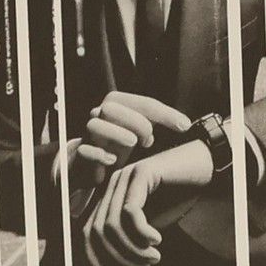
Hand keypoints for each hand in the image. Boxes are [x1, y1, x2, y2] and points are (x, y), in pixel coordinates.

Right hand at [69, 91, 190, 184]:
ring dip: (116, 133)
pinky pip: (84, 150)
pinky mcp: (80, 155)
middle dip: (136, 120)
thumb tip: (185, 124)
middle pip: (112, 106)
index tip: (184, 126)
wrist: (90, 163)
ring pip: (94, 125)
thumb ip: (160, 123)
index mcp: (118, 105)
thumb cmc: (120, 143)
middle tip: (151, 138)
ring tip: (134, 144)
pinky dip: (98, 154)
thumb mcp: (140, 129)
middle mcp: (100, 115)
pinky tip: (113, 161)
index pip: (142, 102)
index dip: (165, 113)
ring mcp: (88, 135)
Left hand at [81, 136, 215, 265]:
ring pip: (113, 224)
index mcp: (111, 195)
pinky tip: (157, 239)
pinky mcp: (141, 172)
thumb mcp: (151, 223)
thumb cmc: (179, 195)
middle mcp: (113, 184)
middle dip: (118, 256)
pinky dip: (142, 232)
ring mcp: (125, 176)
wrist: (204, 165)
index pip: (88, 229)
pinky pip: (130, 211)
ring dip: (133, 248)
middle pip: (98, 230)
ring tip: (154, 257)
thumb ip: (132, 239)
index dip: (92, 255)